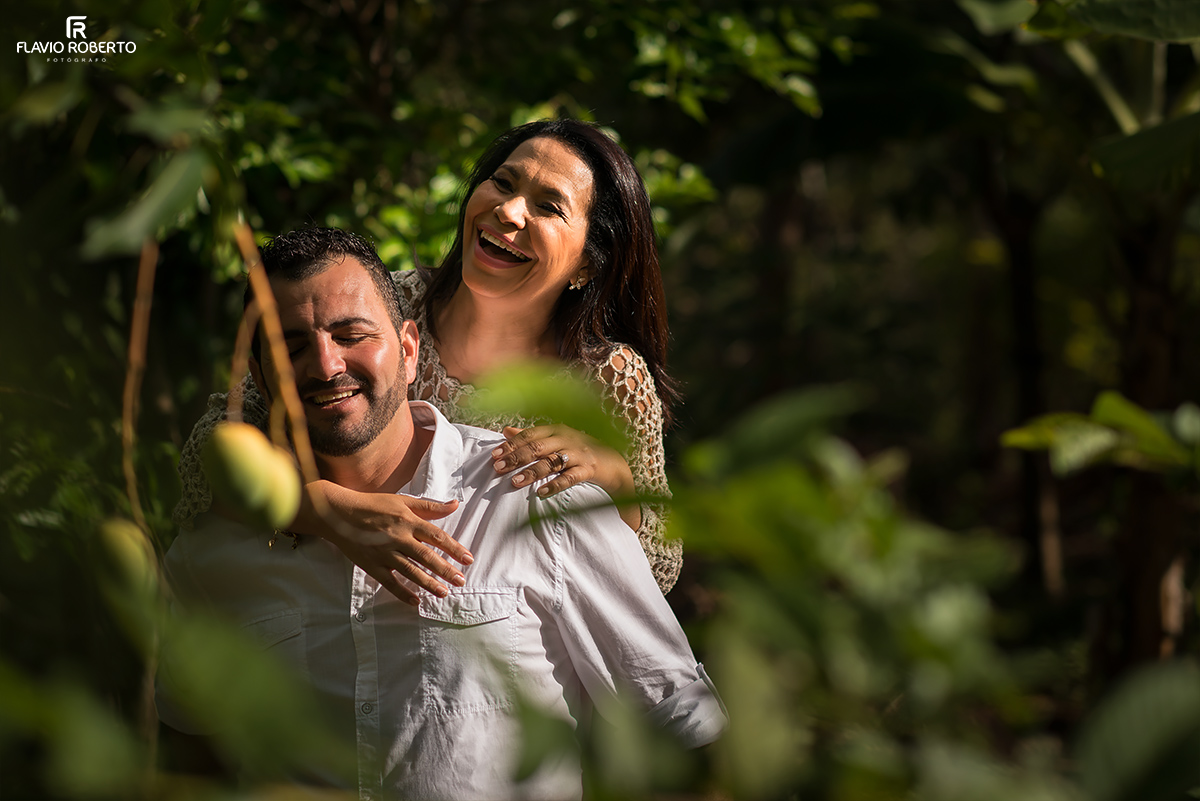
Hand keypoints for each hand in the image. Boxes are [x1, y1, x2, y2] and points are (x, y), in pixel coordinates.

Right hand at [299, 481, 471, 605]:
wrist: (339, 513)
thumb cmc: (374, 505)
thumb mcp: (403, 501)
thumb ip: (430, 507)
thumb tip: (455, 504)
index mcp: (408, 521)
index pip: (436, 536)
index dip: (454, 548)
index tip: (468, 559)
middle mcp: (398, 538)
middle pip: (426, 557)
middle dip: (445, 570)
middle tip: (461, 581)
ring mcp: (384, 553)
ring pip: (411, 571)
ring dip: (428, 583)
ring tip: (444, 593)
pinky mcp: (372, 565)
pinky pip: (389, 582)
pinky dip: (402, 592)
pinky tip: (415, 601)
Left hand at [491, 425, 640, 529]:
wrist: (613, 462)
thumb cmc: (579, 450)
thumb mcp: (556, 439)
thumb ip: (532, 436)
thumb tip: (506, 430)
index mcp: (556, 430)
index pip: (529, 435)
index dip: (511, 445)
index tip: (494, 455)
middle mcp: (566, 439)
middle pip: (537, 447)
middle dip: (516, 457)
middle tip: (498, 468)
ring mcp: (578, 453)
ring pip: (551, 462)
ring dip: (531, 472)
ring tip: (515, 482)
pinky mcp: (588, 469)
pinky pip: (570, 477)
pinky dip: (555, 484)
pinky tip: (542, 492)